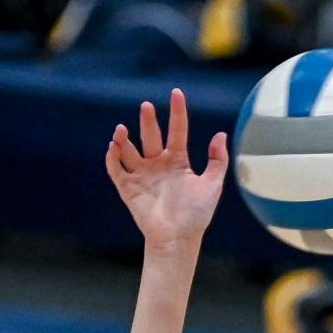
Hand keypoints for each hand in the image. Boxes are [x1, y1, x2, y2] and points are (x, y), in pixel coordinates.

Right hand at [105, 89, 227, 251]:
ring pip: (129, 150)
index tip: (176, 93)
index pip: (177, 130)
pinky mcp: (129, 189)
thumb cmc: (196, 215)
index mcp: (178, 161)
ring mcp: (142, 176)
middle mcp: (158, 164)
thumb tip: (221, 135)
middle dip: (148, 121)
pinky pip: (116, 170)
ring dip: (123, 139)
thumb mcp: (212, 186)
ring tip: (121, 130)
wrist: (179, 239)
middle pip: (150, 136)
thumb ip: (217, 161)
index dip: (177, 112)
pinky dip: (112, 158)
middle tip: (147, 106)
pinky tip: (113, 147)